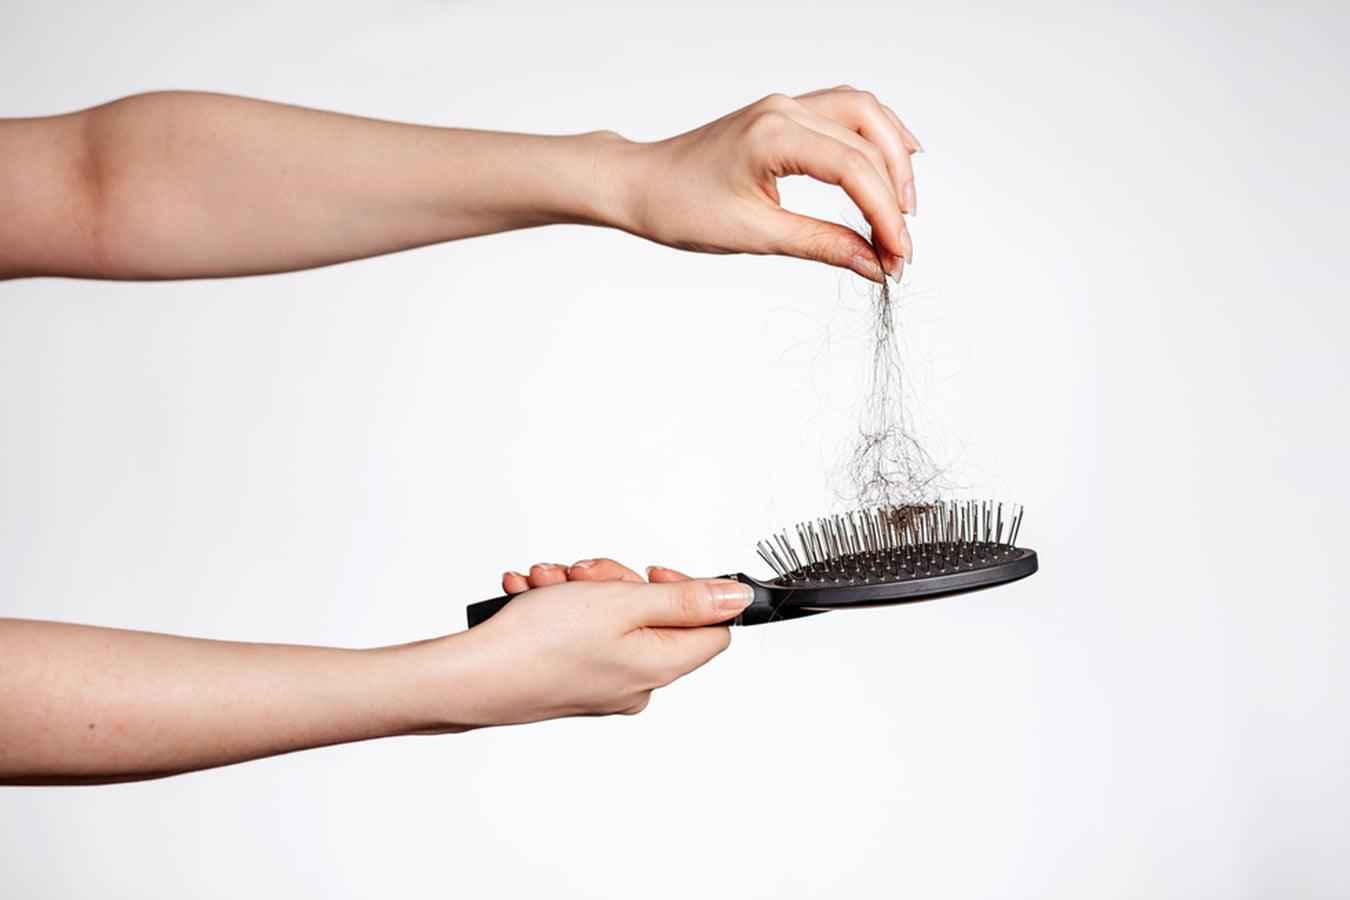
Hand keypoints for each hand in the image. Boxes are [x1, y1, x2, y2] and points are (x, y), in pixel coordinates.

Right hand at [448, 558, 745, 723]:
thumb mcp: (623, 603)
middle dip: (614, 581)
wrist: (469, 677)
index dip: (686, 590)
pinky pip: (578, 632)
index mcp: (659, 667)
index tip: (649, 572)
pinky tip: (529, 596)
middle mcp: (636, 684)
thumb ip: (686, 599)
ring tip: (544, 582)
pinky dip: (555, 605)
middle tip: (581, 573)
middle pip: (653, 616)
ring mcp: (602, 686)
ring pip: (609, 617)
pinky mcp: (570, 681)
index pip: (711, 628)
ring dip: (576, 588)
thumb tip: (737, 599)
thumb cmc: (538, 643)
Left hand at [605, 86, 921, 282]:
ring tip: (906, 207)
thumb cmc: (679, 207)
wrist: (640, 184)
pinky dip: (874, 137)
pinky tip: (893, 161)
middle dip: (894, 194)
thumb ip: (820, 245)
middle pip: (867, 138)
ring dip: (892, 157)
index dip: (884, 214)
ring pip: (864, 114)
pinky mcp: (784, 115)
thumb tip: (871, 263)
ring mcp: (785, 107)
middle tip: (902, 243)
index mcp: (772, 136)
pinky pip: (845, 112)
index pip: (852, 168)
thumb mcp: (753, 235)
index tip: (898, 256)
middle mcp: (783, 110)